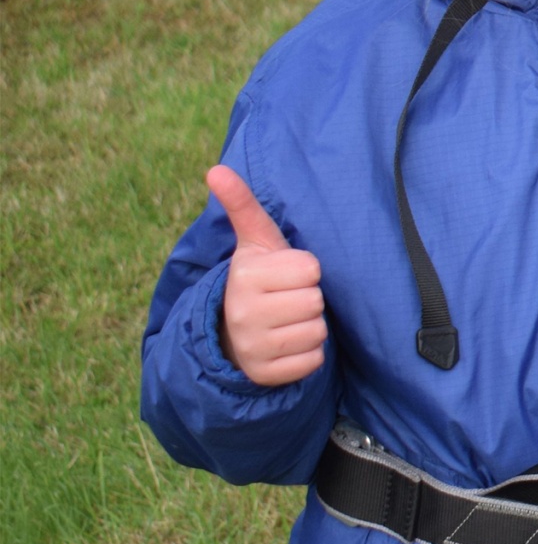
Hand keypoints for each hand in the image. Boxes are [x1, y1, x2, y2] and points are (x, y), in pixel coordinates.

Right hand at [208, 166, 327, 387]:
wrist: (231, 333)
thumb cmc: (257, 279)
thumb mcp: (253, 242)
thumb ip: (241, 205)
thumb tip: (215, 169)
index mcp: (245, 277)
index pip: (311, 269)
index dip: (305, 270)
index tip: (285, 274)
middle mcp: (243, 313)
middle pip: (315, 301)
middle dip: (308, 298)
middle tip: (285, 299)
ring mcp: (253, 347)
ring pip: (317, 331)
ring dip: (309, 326)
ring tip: (286, 320)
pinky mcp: (265, 374)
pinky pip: (313, 360)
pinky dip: (307, 354)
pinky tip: (287, 344)